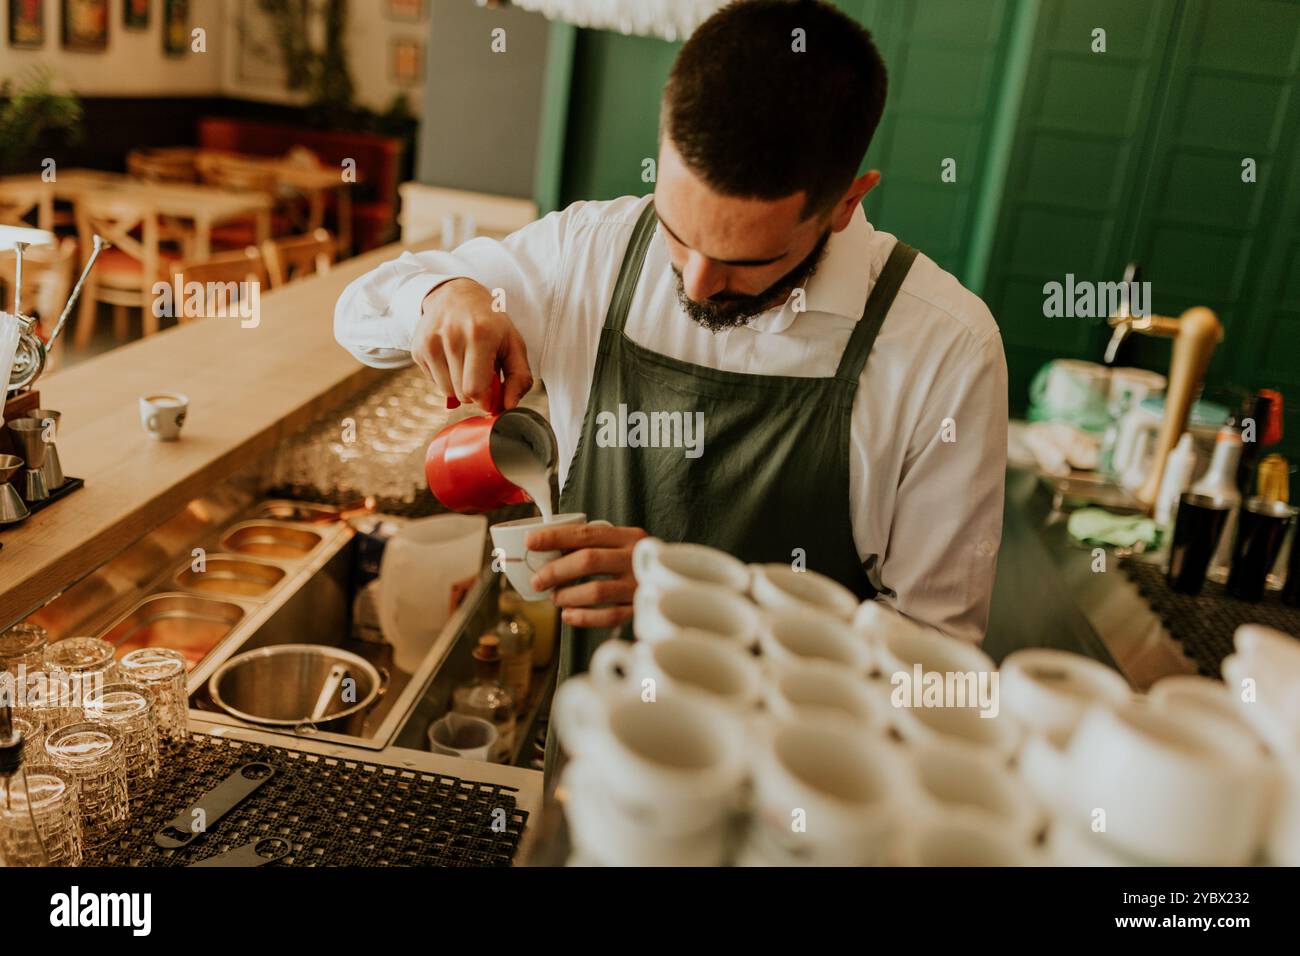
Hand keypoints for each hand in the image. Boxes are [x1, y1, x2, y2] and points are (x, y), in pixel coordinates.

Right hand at [413, 278, 532, 408]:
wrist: (456, 295)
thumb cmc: (490, 322)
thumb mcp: (514, 343)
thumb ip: (519, 378)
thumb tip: (508, 406)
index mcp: (479, 335)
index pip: (475, 389)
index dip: (486, 400)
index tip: (493, 394)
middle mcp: (451, 337)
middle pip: (461, 393)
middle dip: (476, 392)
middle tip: (483, 373)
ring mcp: (430, 342)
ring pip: (447, 391)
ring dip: (460, 385)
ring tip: (467, 363)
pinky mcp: (417, 349)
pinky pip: (434, 382)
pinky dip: (446, 377)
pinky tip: (453, 358)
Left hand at [525, 523, 648, 627]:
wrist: (676, 581)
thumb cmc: (632, 562)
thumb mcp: (619, 545)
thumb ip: (591, 545)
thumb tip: (543, 551)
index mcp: (628, 536)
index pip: (586, 533)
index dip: (555, 537)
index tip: (530, 541)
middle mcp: (635, 558)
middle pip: (589, 560)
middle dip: (556, 571)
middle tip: (537, 580)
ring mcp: (639, 585)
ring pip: (597, 591)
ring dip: (568, 595)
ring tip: (555, 597)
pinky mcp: (640, 609)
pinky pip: (609, 617)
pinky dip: (584, 617)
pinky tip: (568, 615)